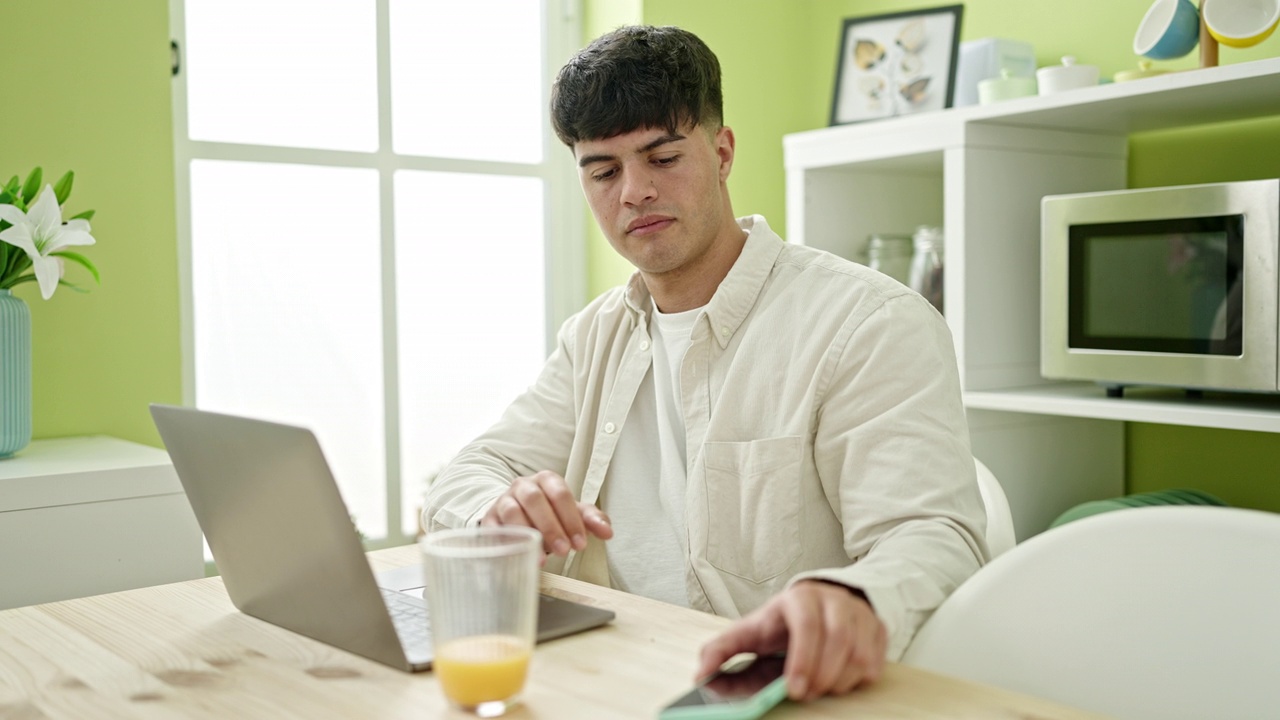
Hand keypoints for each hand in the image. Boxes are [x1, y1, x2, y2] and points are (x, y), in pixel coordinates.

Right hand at [480, 470, 612, 557]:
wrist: (518, 516)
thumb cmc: (550, 514)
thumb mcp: (572, 514)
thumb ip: (591, 520)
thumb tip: (607, 532)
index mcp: (546, 480)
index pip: (560, 493)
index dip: (571, 518)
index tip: (580, 544)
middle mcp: (524, 485)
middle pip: (535, 499)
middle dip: (551, 526)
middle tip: (564, 550)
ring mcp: (504, 500)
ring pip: (513, 511)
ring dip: (529, 533)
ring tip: (542, 556)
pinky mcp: (490, 519)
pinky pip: (493, 528)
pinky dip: (505, 542)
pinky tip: (518, 555)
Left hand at [697, 580, 886, 701]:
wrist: (818, 602)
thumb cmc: (780, 623)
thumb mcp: (749, 631)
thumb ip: (721, 650)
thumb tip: (699, 675)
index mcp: (799, 598)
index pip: (808, 626)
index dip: (803, 660)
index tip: (795, 690)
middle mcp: (833, 600)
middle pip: (839, 640)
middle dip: (822, 676)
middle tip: (807, 695)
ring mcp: (859, 613)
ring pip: (860, 653)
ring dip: (840, 680)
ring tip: (822, 687)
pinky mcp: (877, 628)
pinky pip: (877, 660)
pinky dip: (859, 678)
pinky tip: (840, 679)